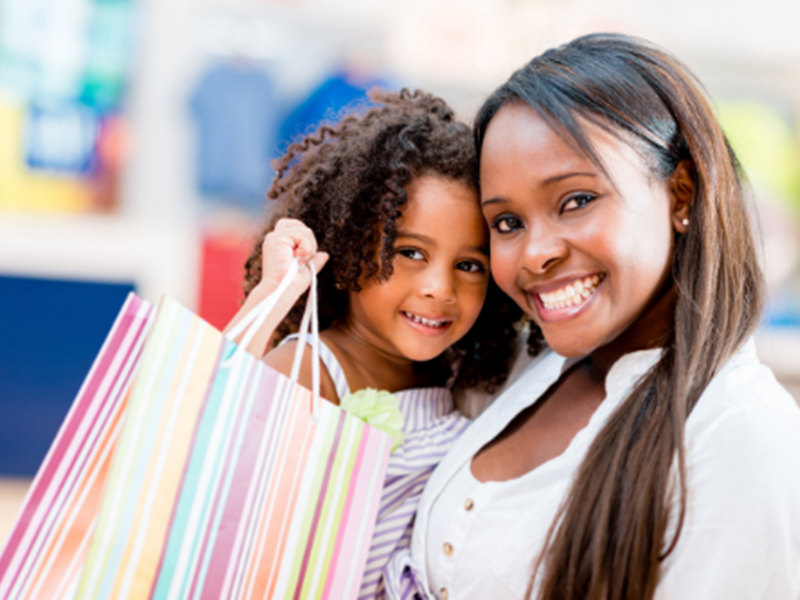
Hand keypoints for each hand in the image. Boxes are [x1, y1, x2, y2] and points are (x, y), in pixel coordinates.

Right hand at [223, 219, 327, 357]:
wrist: (282, 291)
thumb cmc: (291, 285)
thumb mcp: (307, 270)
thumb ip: (314, 260)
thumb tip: (325, 255)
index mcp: (280, 244)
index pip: (295, 227)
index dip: (304, 238)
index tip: (303, 257)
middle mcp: (275, 238)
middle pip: (298, 224)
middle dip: (308, 240)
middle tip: (304, 258)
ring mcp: (275, 237)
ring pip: (303, 229)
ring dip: (308, 247)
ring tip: (299, 261)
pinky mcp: (277, 238)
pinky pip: (301, 233)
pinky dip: (306, 248)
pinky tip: (298, 259)